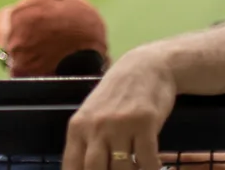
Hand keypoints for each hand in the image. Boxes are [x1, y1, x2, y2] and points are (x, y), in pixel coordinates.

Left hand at [64, 49, 177, 169]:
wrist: (147, 66)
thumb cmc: (118, 94)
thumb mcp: (93, 114)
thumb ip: (86, 141)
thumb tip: (82, 169)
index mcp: (78, 127)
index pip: (71, 166)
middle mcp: (96, 126)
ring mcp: (120, 125)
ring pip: (122, 168)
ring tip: (135, 168)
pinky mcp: (145, 123)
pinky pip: (147, 160)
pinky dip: (151, 169)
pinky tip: (153, 167)